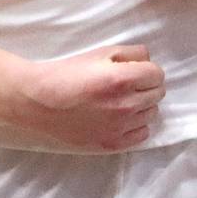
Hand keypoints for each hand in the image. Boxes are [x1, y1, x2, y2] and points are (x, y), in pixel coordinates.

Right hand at [5, 44, 164, 151]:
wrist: (38, 103)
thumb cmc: (66, 73)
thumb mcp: (99, 53)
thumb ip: (131, 53)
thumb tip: (149, 60)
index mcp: (122, 79)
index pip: (157, 74)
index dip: (147, 69)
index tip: (136, 70)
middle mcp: (125, 105)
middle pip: (158, 93)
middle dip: (146, 86)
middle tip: (128, 84)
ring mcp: (120, 128)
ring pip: (151, 114)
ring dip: (142, 105)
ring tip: (121, 100)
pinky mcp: (112, 145)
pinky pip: (142, 135)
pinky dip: (136, 125)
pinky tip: (121, 118)